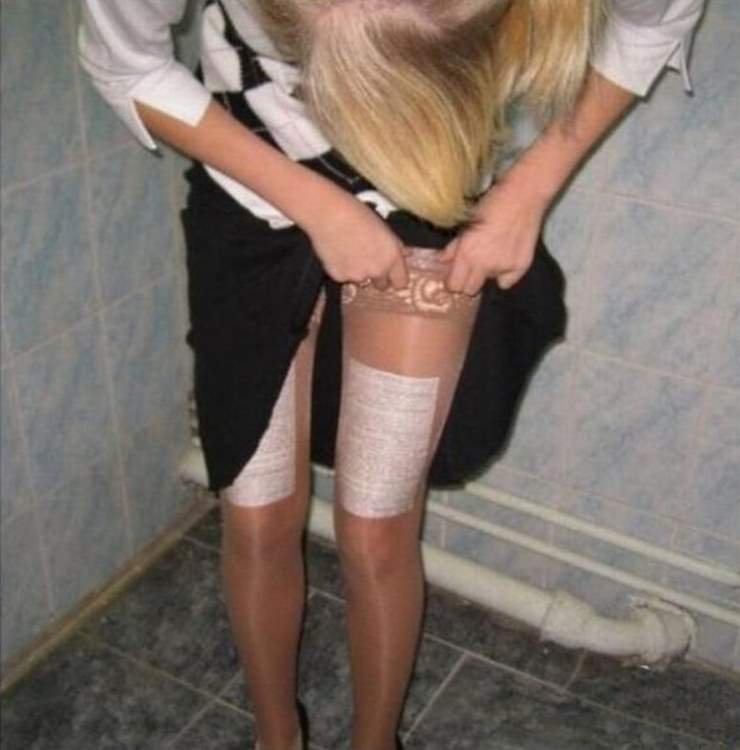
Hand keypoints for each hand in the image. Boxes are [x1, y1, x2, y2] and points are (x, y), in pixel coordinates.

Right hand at [305, 194, 407, 290]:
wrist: (329, 214)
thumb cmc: (356, 214)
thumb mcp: (384, 227)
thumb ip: (396, 246)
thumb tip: (405, 255)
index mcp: (392, 257)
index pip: (401, 283)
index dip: (395, 279)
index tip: (391, 276)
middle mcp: (377, 270)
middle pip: (381, 285)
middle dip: (377, 277)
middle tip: (367, 261)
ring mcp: (358, 276)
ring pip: (361, 281)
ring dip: (358, 272)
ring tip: (350, 251)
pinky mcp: (339, 277)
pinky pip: (344, 277)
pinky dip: (342, 269)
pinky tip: (338, 252)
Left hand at [440, 177, 548, 295]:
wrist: (522, 196)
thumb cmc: (491, 205)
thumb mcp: (466, 224)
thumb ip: (453, 247)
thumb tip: (442, 261)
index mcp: (467, 255)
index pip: (454, 286)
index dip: (452, 282)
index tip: (454, 275)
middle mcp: (484, 265)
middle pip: (470, 290)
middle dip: (467, 281)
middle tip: (471, 268)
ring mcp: (504, 268)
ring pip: (488, 282)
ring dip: (487, 273)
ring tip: (492, 254)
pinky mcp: (521, 267)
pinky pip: (507, 282)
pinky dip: (505, 274)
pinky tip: (506, 258)